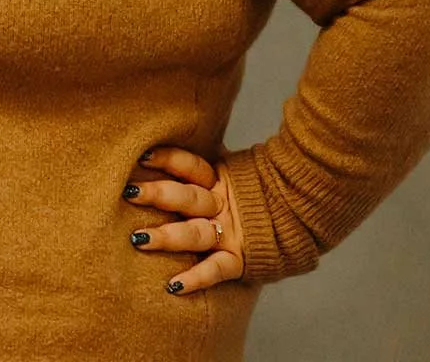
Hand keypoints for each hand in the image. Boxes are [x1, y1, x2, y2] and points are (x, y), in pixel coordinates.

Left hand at [124, 146, 244, 294]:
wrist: (300, 218)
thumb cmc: (253, 195)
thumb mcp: (233, 174)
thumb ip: (202, 166)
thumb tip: (163, 143)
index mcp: (219, 181)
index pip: (191, 166)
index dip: (168, 159)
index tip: (142, 156)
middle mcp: (223, 206)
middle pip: (188, 198)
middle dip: (159, 194)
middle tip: (129, 192)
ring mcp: (231, 234)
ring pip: (195, 233)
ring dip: (167, 237)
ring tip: (137, 239)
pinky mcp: (241, 260)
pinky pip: (217, 270)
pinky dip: (196, 279)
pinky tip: (173, 286)